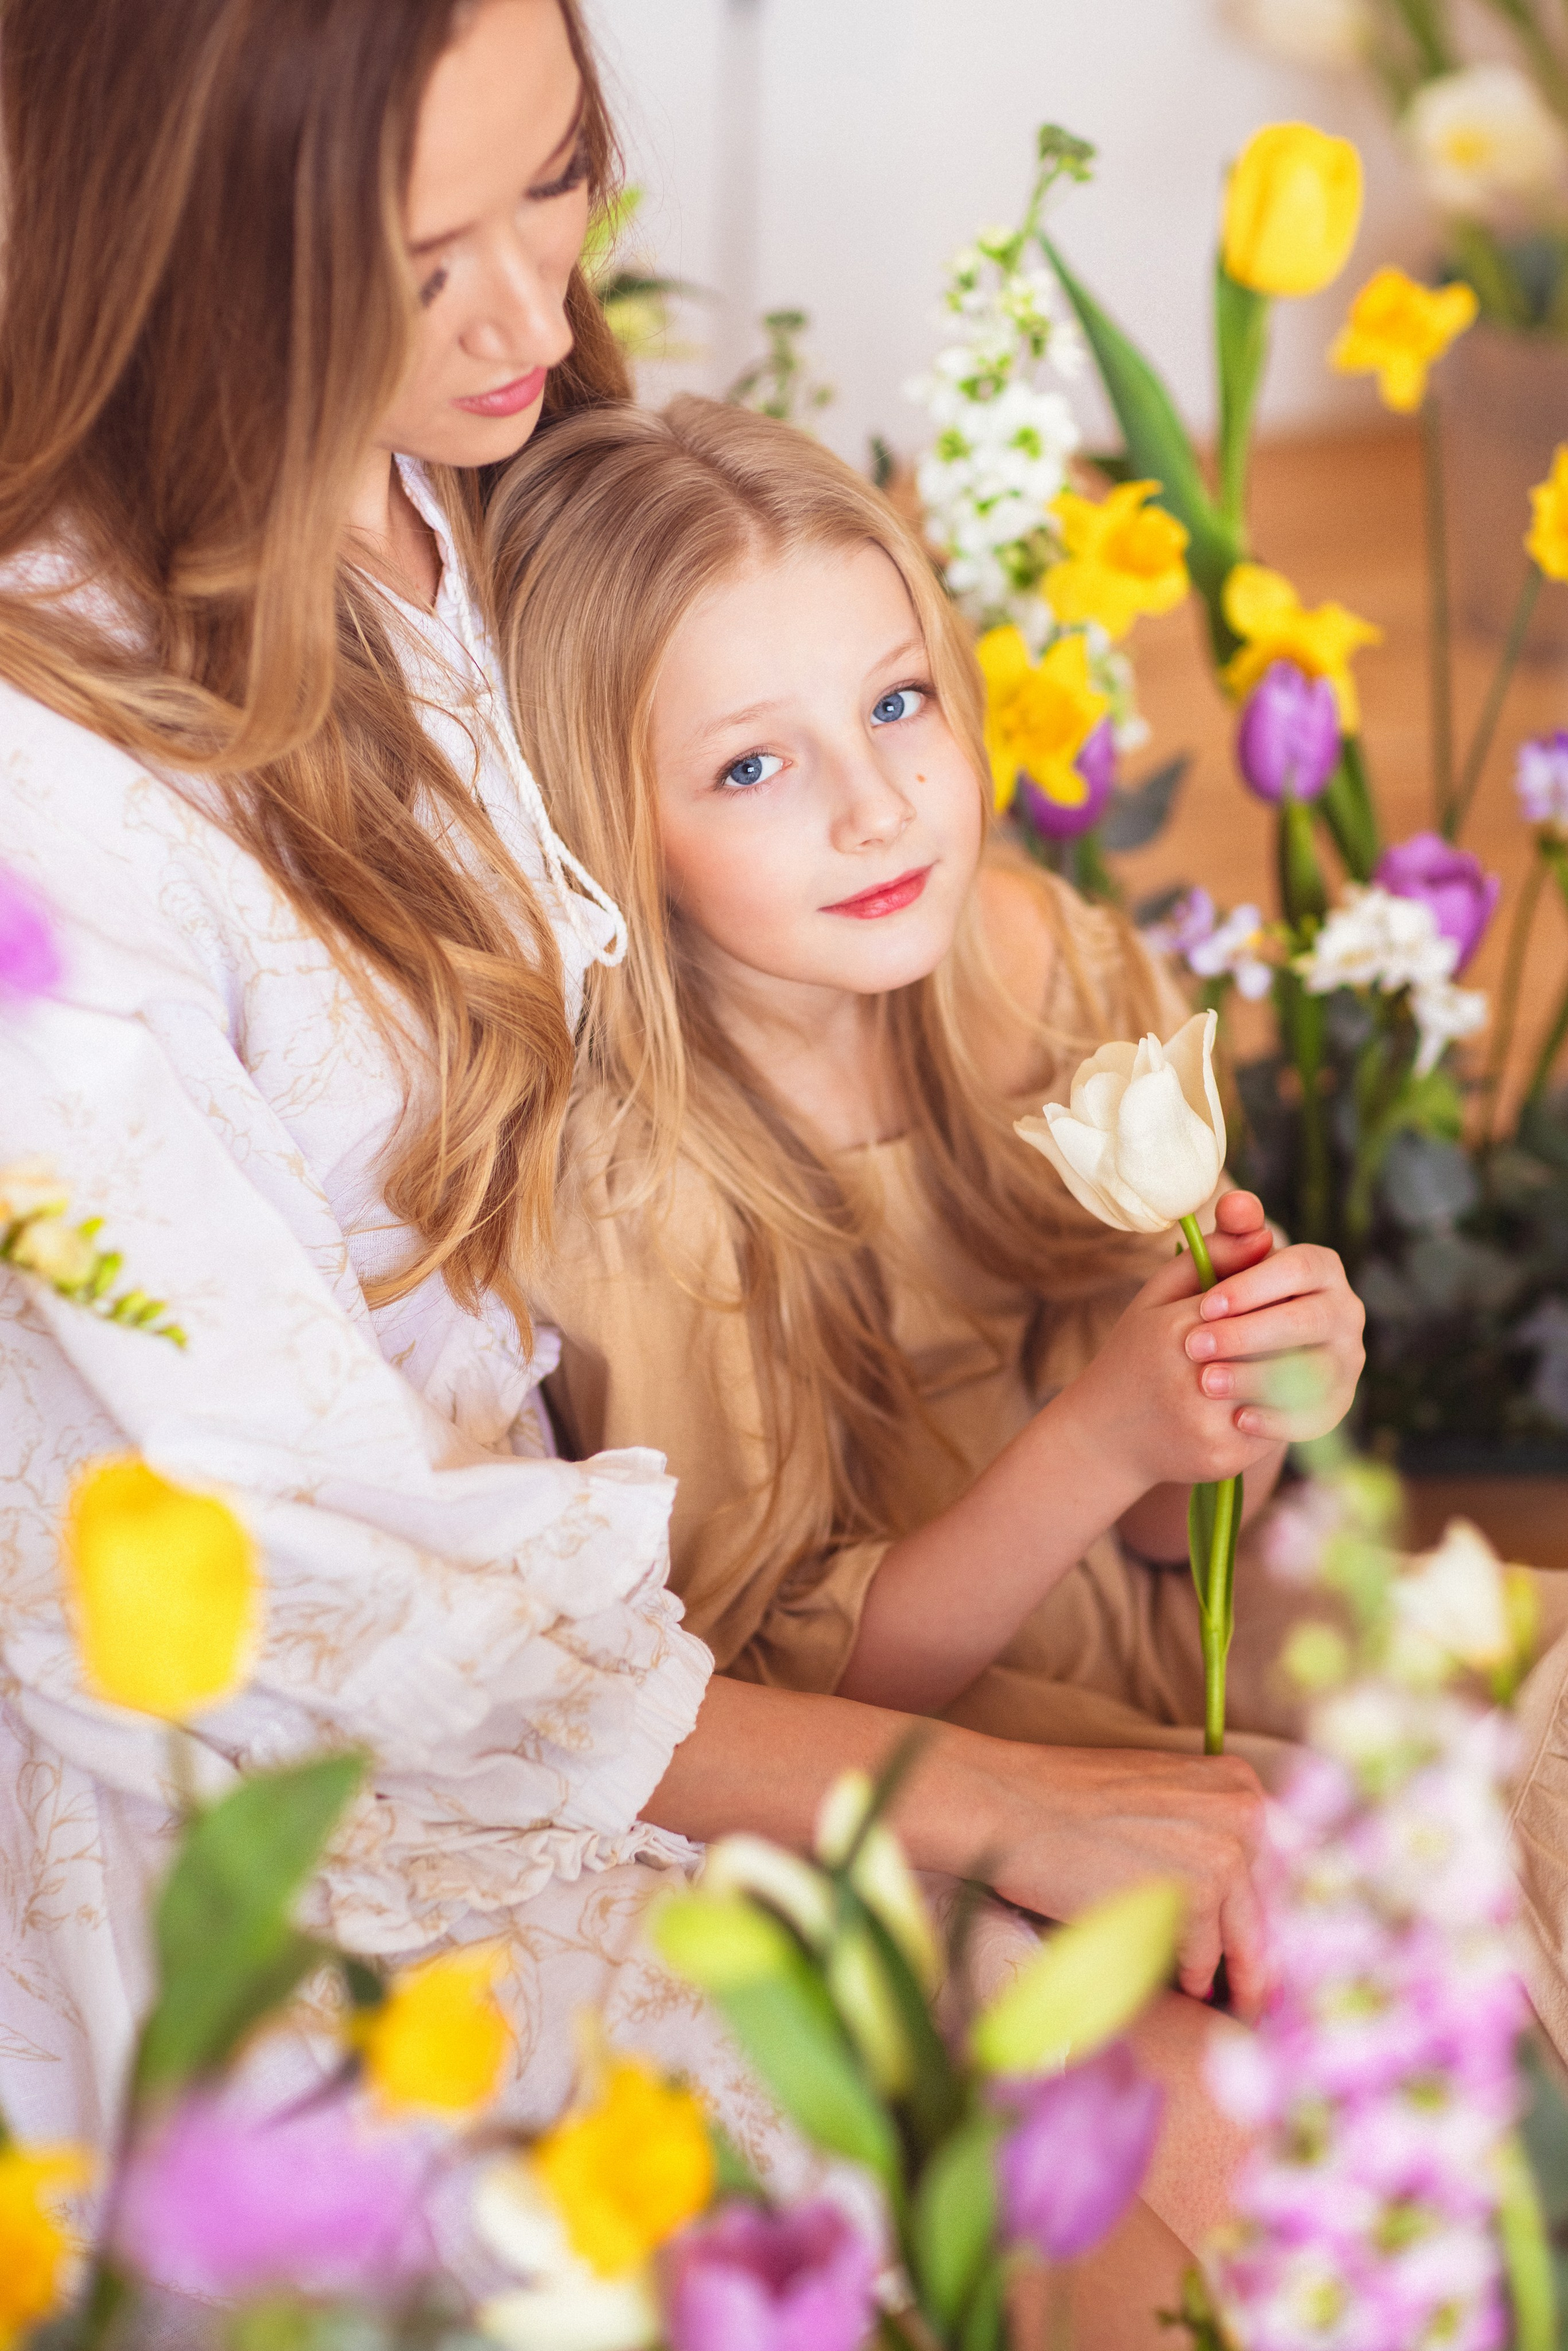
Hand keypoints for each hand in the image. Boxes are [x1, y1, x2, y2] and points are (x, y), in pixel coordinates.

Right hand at [982, 1742, 1269, 2018]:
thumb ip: (1210, 1837)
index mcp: (1240, 1783)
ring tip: (1211, 1999)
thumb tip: (1252, 1913)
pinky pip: (1202, 1961)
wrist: (1011, 1803)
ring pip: (1244, 1942)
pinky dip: (1185, 1979)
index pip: (1285, 1869)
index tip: (1269, 1960)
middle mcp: (1245, 1812)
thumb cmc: (1073, 1805)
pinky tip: (1169, 1984)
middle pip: (1274, 1909)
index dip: (1277, 1920)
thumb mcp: (1163, 1799)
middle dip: (1259, 1958)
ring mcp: (1225, 1853)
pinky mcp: (1196, 1895)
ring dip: (1224, 1976)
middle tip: (1253, 2000)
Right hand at [1056, 1191, 1287, 1494]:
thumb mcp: (1158, 1296)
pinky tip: (1280, 1396)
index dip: (1272, 1298)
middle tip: (1303, 1325)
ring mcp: (1210, 1425)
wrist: (1105, 1435)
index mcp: (1176, 1330)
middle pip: (1278, 1346)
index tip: (1278, 1295)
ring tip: (1298, 1357)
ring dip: (1297, 1371)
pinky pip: (1278, 1427)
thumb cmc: (1138, 1354)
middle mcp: (1192, 1380)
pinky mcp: (1225, 1459)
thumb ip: (1210, 1257)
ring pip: (1286, 1389)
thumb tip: (1265, 1233)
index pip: (1254, 1303)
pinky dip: (1287, 1409)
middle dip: (1291, 1335)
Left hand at [1183, 1211, 1364, 1445]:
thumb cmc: (1217, 1309)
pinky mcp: (1337, 1403)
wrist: (1225, 1368)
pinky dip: (1277, 1420)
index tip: (1205, 1305)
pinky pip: (1315, 1416)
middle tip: (1193, 1347)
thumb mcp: (1211, 1272)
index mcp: (1319, 1269)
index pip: (1299, 1268)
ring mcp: (1347, 1359)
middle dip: (1247, 1334)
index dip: (1253, 1286)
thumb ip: (1225, 1236)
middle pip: (1307, 1320)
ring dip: (1258, 1378)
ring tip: (1206, 1384)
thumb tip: (1238, 1206)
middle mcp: (1345, 1311)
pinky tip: (1237, 1420)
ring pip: (1312, 1371)